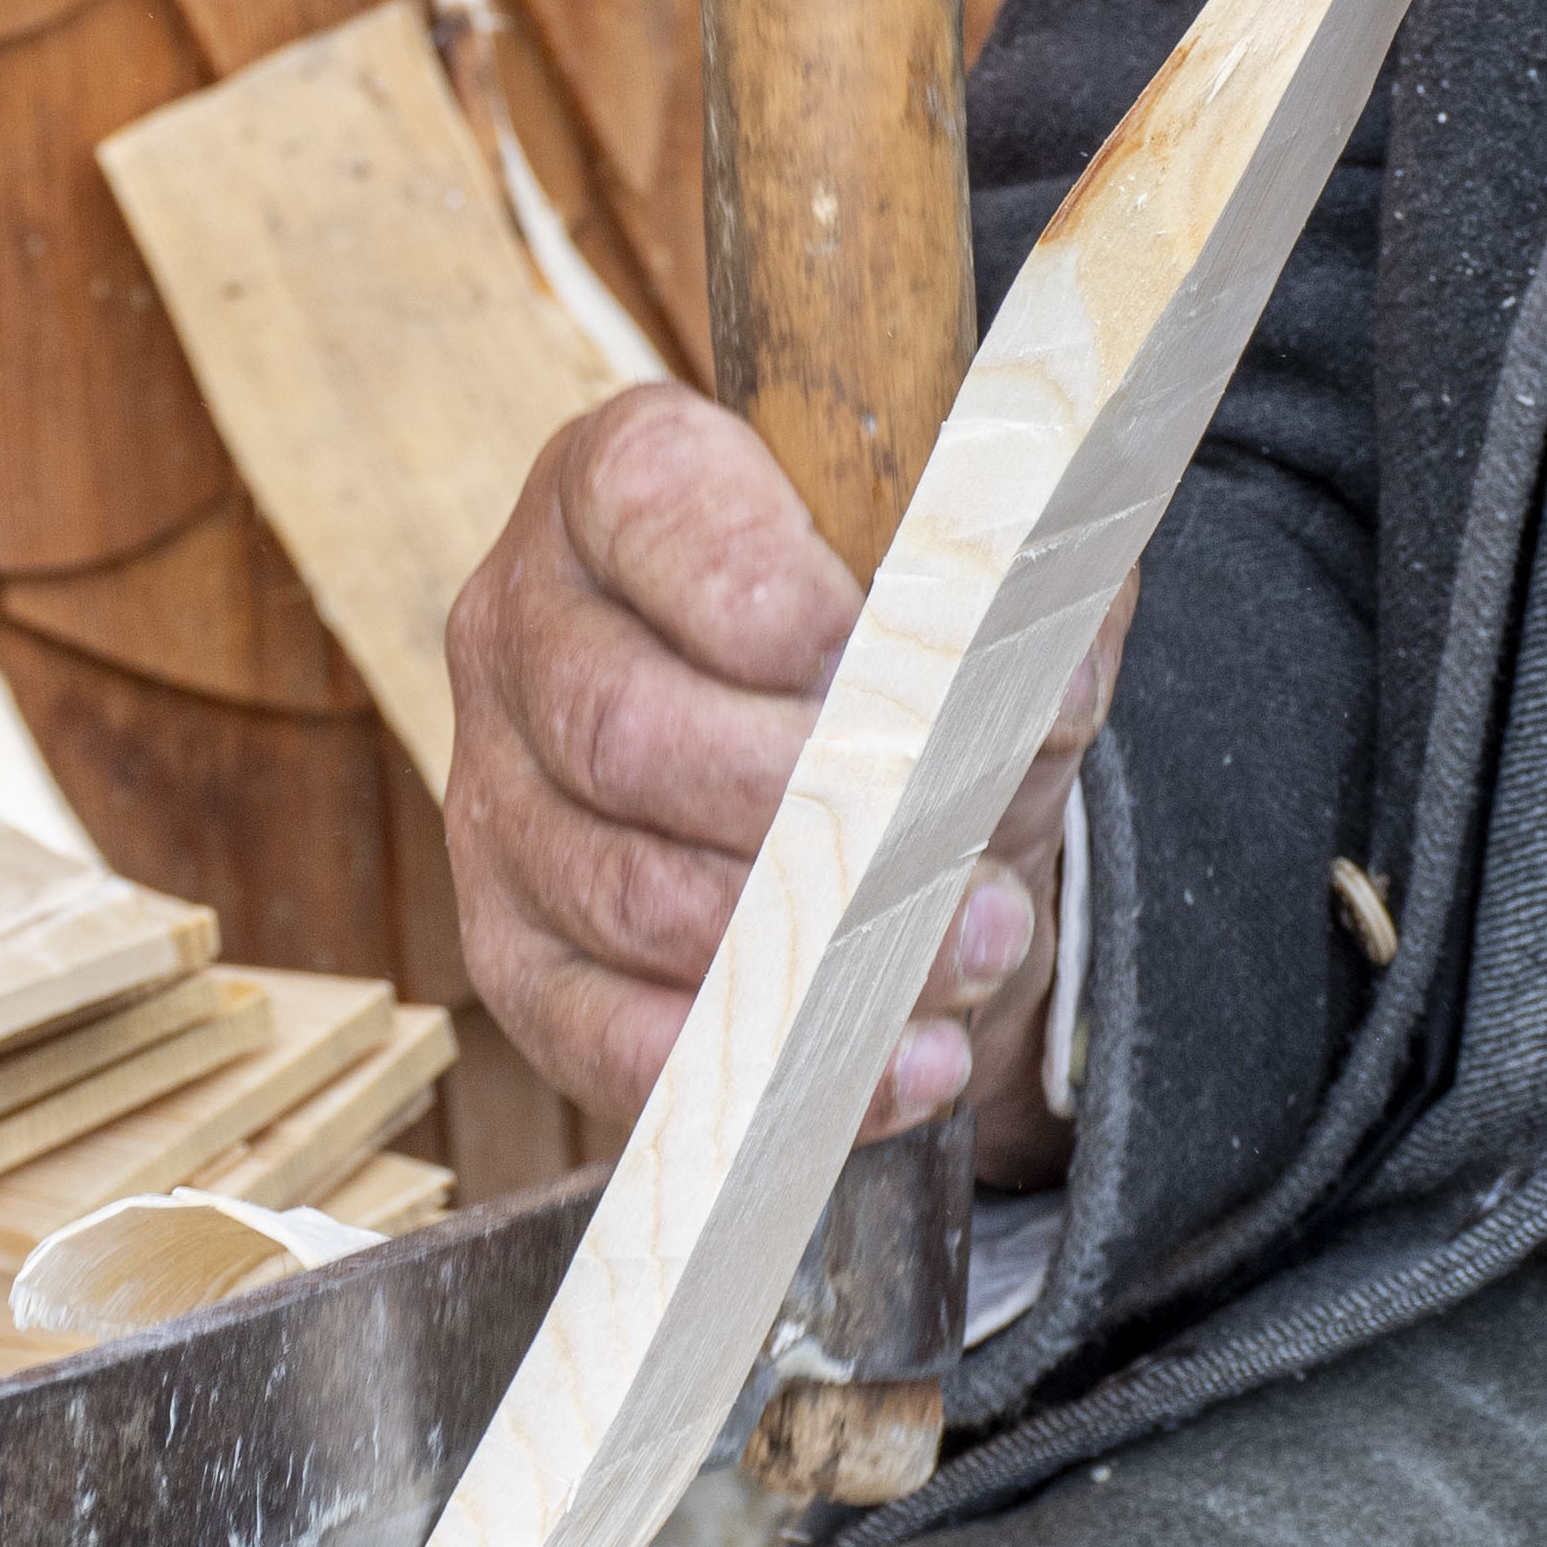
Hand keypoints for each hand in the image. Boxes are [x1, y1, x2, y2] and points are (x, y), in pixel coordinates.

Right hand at [442, 383, 1129, 1182]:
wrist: (863, 774)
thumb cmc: (906, 643)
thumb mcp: (985, 578)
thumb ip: (1030, 575)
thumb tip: (1052, 671)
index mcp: (616, 481)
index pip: (651, 502)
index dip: (773, 590)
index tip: (901, 664)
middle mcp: (520, 625)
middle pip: (626, 728)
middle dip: (818, 812)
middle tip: (958, 848)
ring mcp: (494, 794)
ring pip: (625, 893)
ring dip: (813, 949)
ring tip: (971, 950)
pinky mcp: (512, 948)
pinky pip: (602, 1036)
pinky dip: (761, 1065)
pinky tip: (895, 1062)